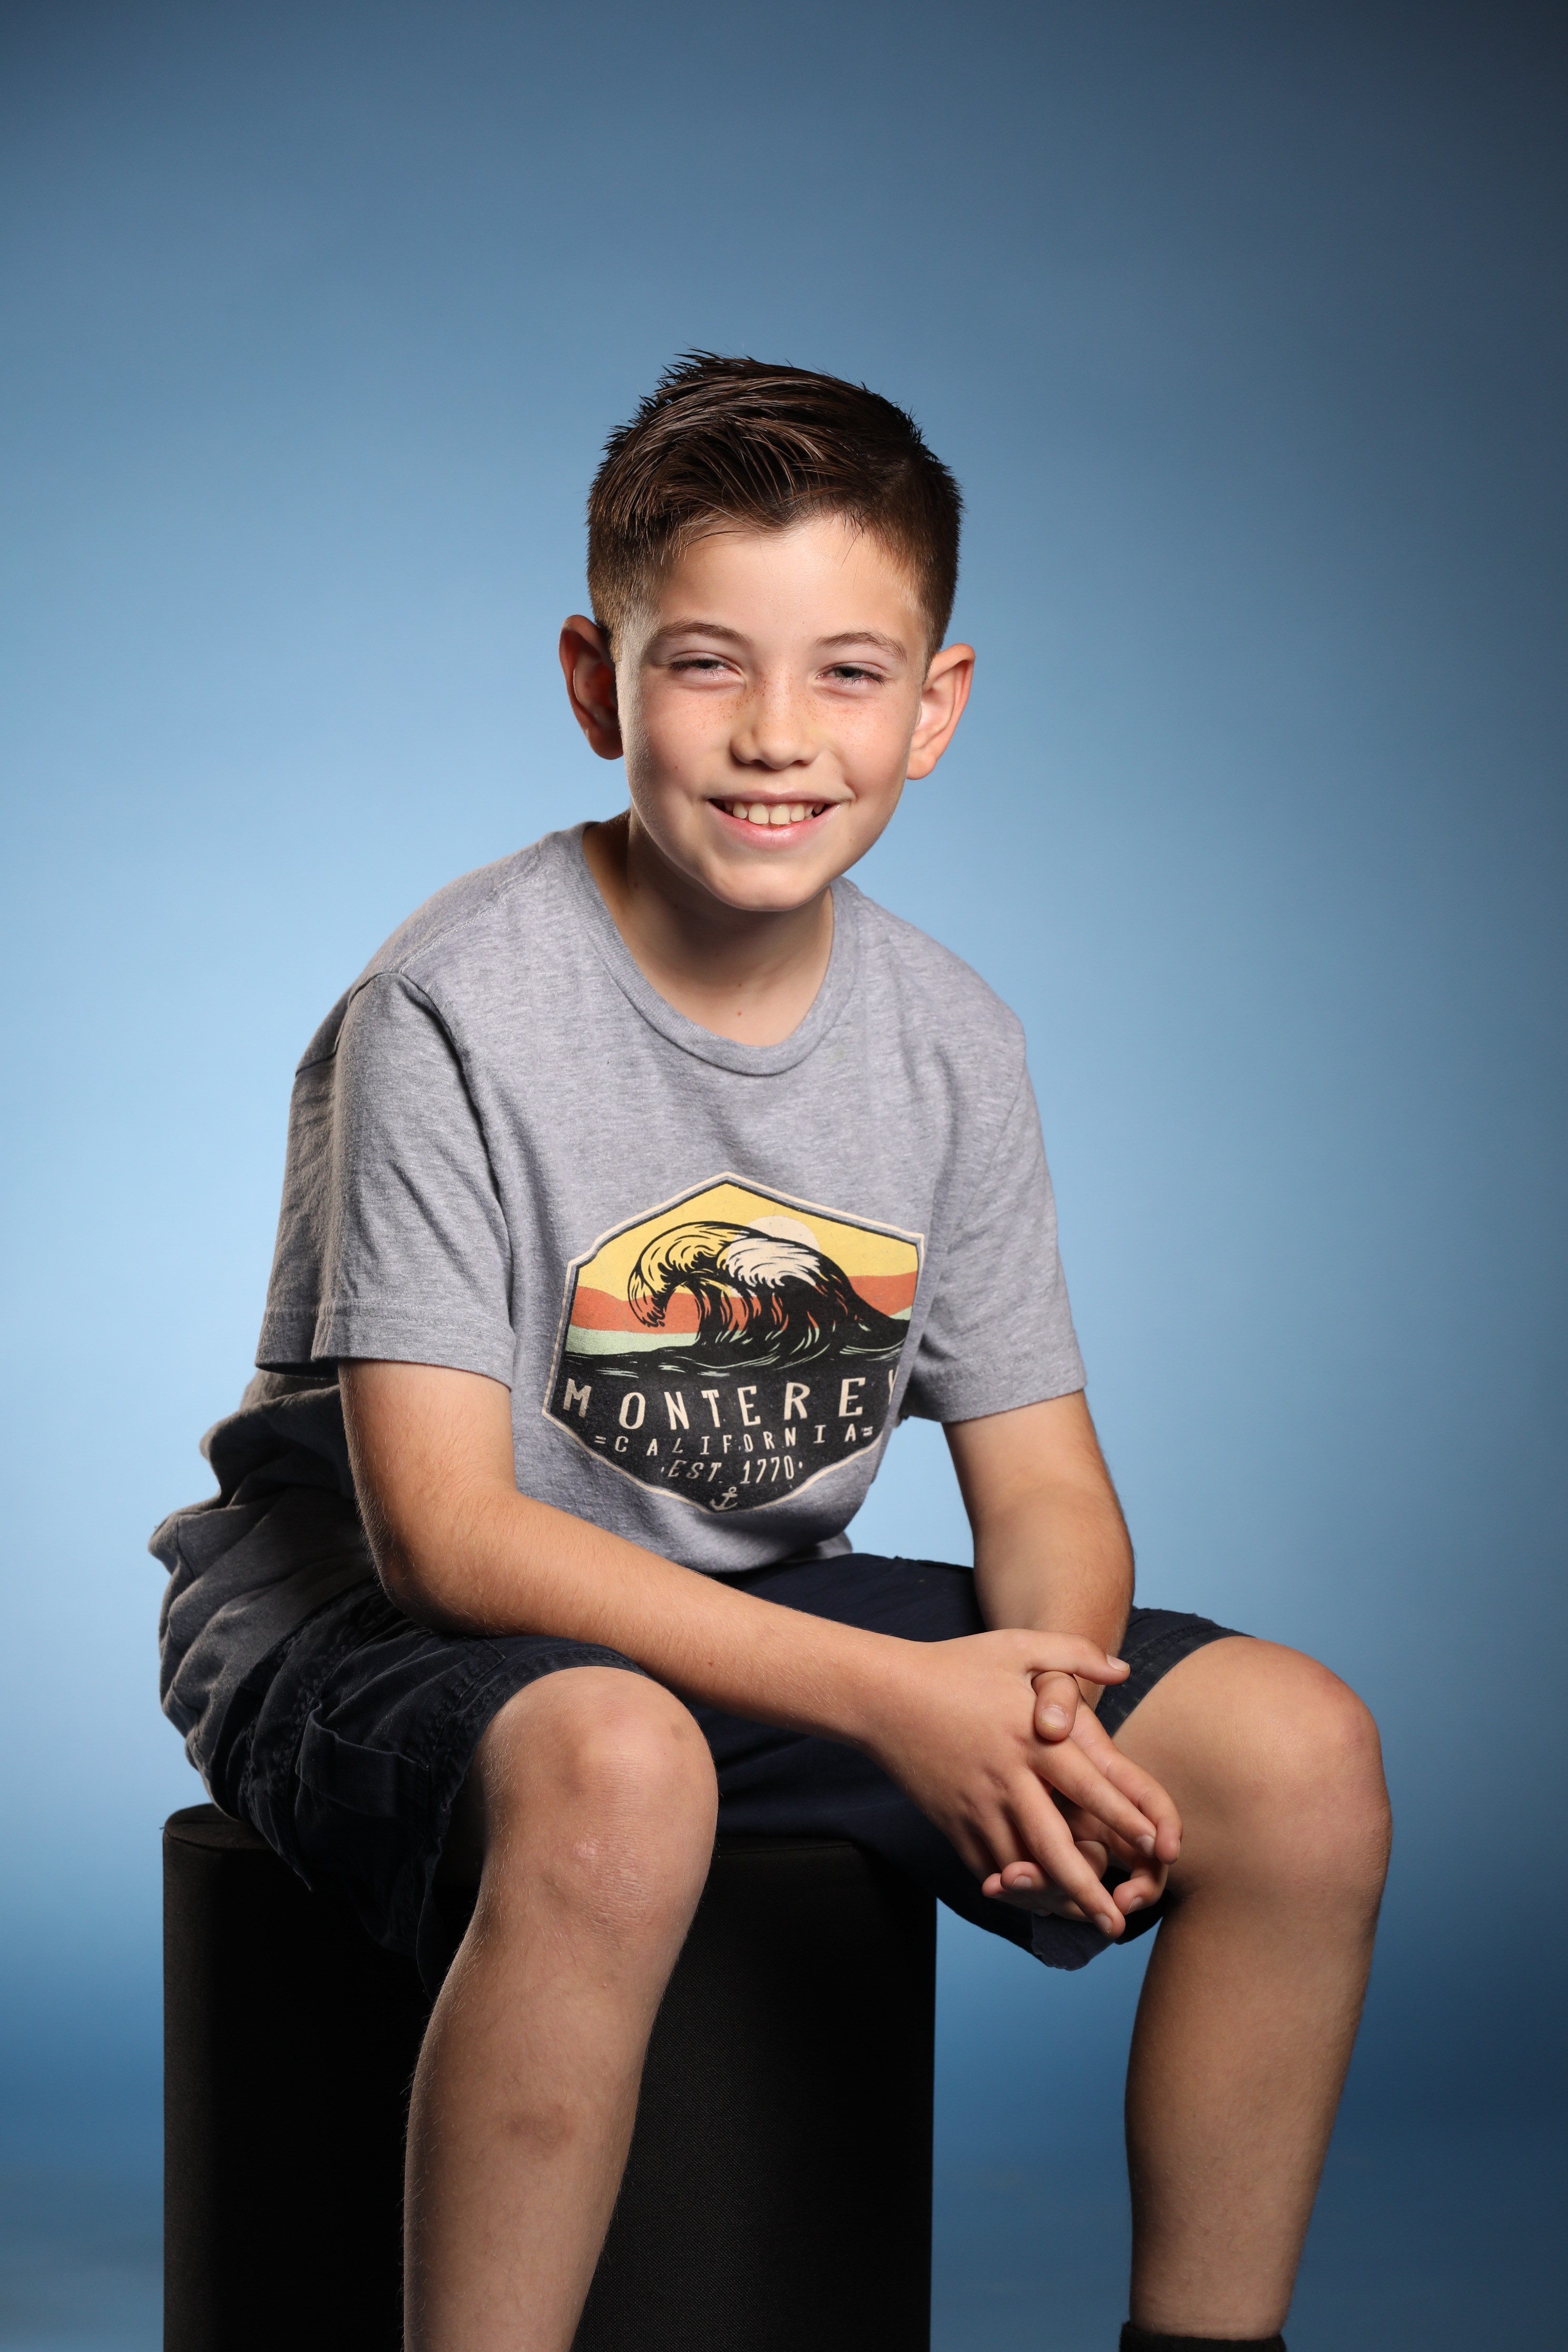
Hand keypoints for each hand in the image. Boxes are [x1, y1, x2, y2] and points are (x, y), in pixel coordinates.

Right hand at [862, 1630, 1161, 1939]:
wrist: (882, 1695)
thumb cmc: (954, 1666)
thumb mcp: (1015, 1646)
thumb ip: (1073, 1654)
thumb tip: (1123, 1668)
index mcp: (1031, 1739)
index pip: (1089, 1786)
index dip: (1126, 1818)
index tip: (1156, 1845)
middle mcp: (1008, 1780)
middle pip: (1054, 1847)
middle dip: (1089, 1891)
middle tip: (1118, 1925)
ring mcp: (976, 1806)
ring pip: (1021, 1867)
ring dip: (1053, 1899)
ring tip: (1086, 1921)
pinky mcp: (951, 1822)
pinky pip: (987, 1864)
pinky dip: (1013, 1886)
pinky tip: (1035, 1899)